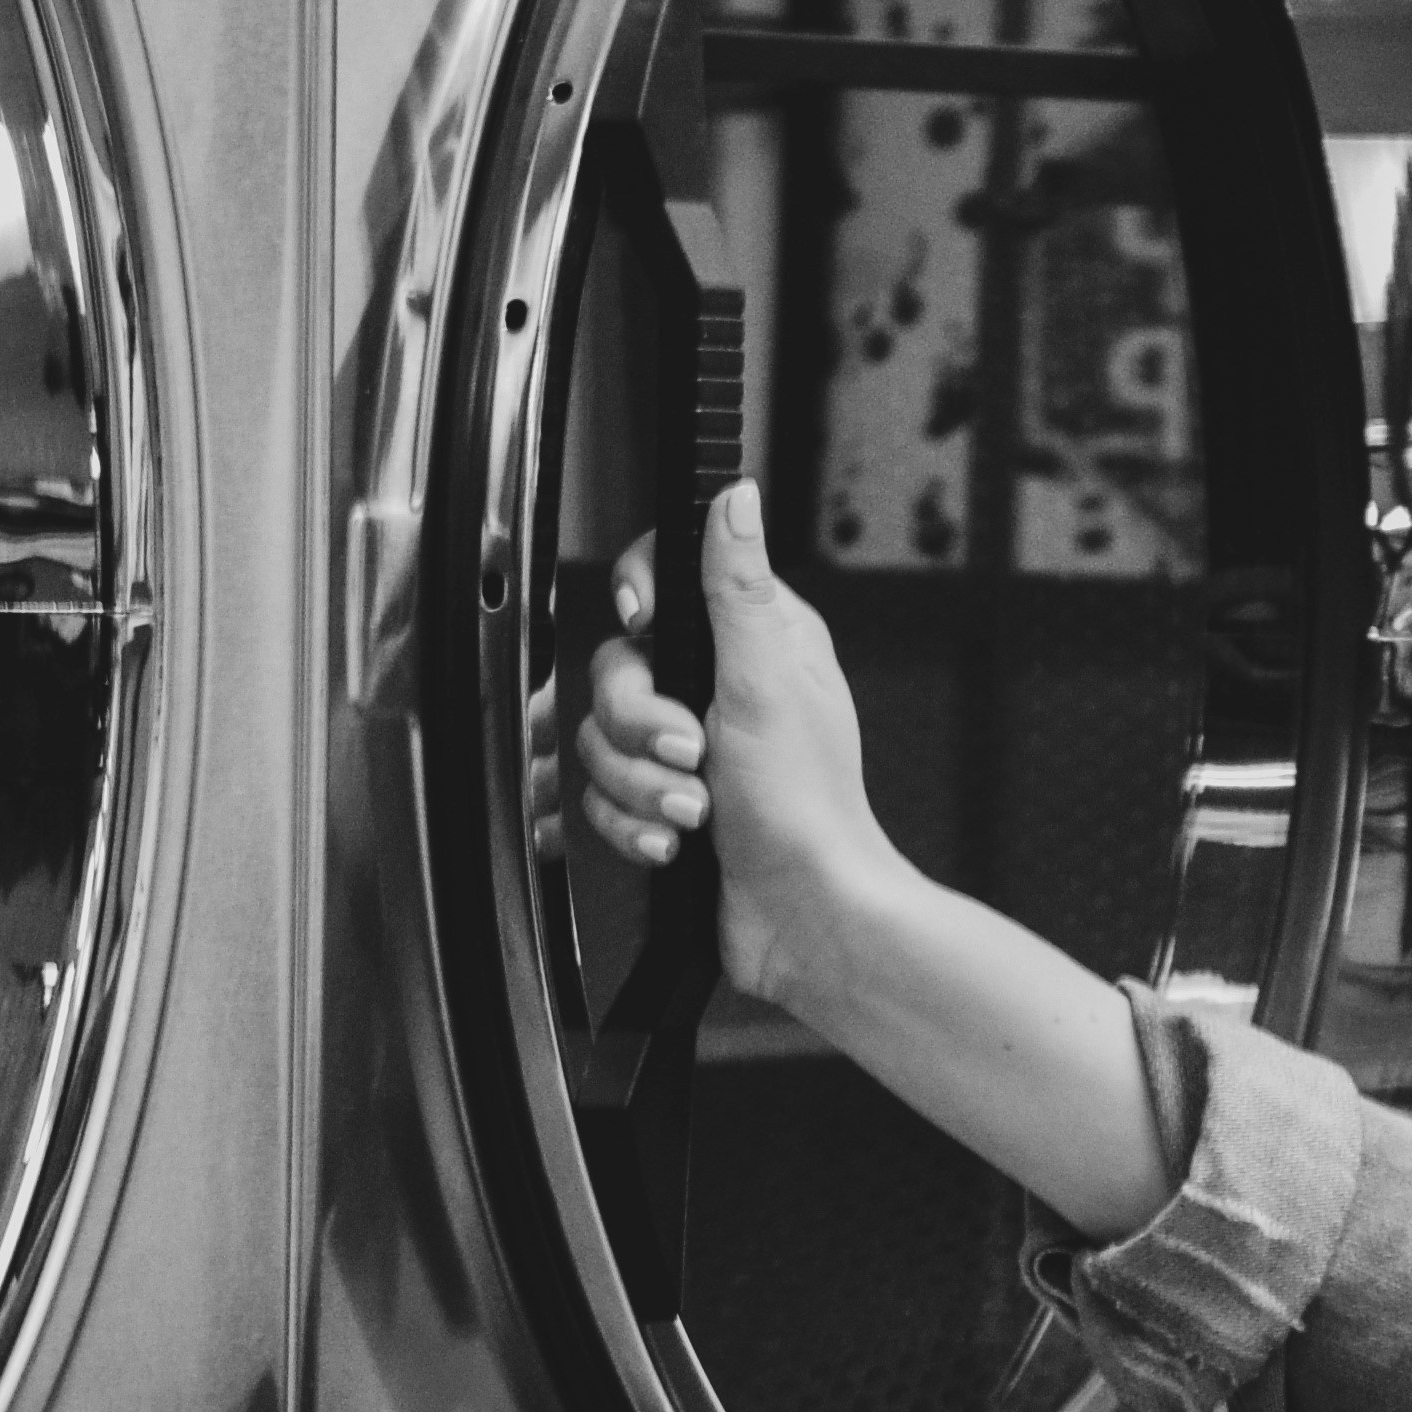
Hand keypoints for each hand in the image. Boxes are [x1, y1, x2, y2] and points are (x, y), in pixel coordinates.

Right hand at [570, 482, 897, 1014]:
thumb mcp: (769, 677)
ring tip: (694, 810)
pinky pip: (604, 797)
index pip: (664, 579)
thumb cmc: (809, 806)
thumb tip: (734, 495)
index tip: (646, 627)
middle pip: (617, 668)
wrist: (805, 916)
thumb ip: (737, 586)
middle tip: (692, 753)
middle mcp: (717, 687)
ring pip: (602, 738)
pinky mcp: (663, 803)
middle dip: (643, 723)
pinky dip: (635, 823)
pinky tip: (676, 841)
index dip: (640, 600)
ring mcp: (688, 749)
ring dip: (642, 783)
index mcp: (752, 639)